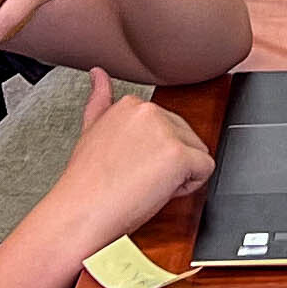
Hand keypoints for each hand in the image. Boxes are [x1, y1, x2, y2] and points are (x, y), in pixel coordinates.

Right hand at [40, 68, 217, 253]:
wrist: (81, 213)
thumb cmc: (86, 183)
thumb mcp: (91, 130)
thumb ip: (100, 100)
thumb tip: (99, 74)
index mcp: (132, 104)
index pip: (167, 128)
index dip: (151, 153)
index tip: (127, 164)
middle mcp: (150, 111)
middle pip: (185, 139)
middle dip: (167, 162)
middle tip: (134, 178)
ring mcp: (166, 132)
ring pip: (197, 153)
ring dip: (177, 174)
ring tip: (143, 184)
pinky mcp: (179, 155)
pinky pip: (205, 170)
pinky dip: (188, 187)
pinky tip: (157, 191)